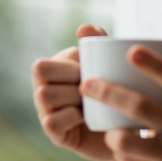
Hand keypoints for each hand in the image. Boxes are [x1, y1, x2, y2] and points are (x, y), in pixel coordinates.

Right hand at [31, 24, 113, 160]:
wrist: (122, 131)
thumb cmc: (111, 94)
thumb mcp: (107, 67)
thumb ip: (98, 44)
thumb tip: (85, 27)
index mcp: (54, 68)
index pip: (54, 54)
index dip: (75, 61)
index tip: (94, 71)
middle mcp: (43, 86)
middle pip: (39, 68)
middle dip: (69, 74)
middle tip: (90, 85)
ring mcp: (45, 110)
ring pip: (43, 93)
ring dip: (72, 96)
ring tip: (91, 102)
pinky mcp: (53, 132)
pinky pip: (52, 121)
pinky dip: (72, 117)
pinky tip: (86, 118)